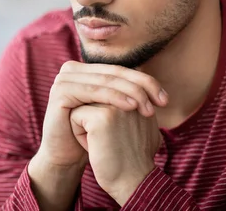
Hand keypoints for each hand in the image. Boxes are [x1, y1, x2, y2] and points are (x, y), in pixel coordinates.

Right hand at [34, 61, 167, 168]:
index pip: (120, 70)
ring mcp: (63, 78)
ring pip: (105, 81)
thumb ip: (126, 94)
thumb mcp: (110, 111)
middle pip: (114, 74)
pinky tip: (131, 107)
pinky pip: (92, 91)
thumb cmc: (92, 135)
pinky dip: (114, 97)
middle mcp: (72, 69)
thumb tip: (157, 86)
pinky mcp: (59, 91)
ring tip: (148, 107)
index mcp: (84, 69)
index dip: (145, 81)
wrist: (66, 156)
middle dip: (142, 87)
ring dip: (131, 92)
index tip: (166, 99)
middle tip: (162, 102)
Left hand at [70, 104, 161, 205]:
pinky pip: (75, 115)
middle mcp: (130, 96)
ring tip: (103, 143)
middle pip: (91, 97)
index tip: (120, 138)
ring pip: (81, 104)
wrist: (133, 184)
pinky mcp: (102, 117)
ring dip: (85, 125)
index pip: (102, 94)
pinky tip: (95, 147)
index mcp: (140, 96)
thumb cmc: (132, 157)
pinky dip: (79, 134)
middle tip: (111, 142)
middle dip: (93, 119)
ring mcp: (117, 105)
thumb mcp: (138, 127)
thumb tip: (119, 95)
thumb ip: (130, 107)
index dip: (103, 118)